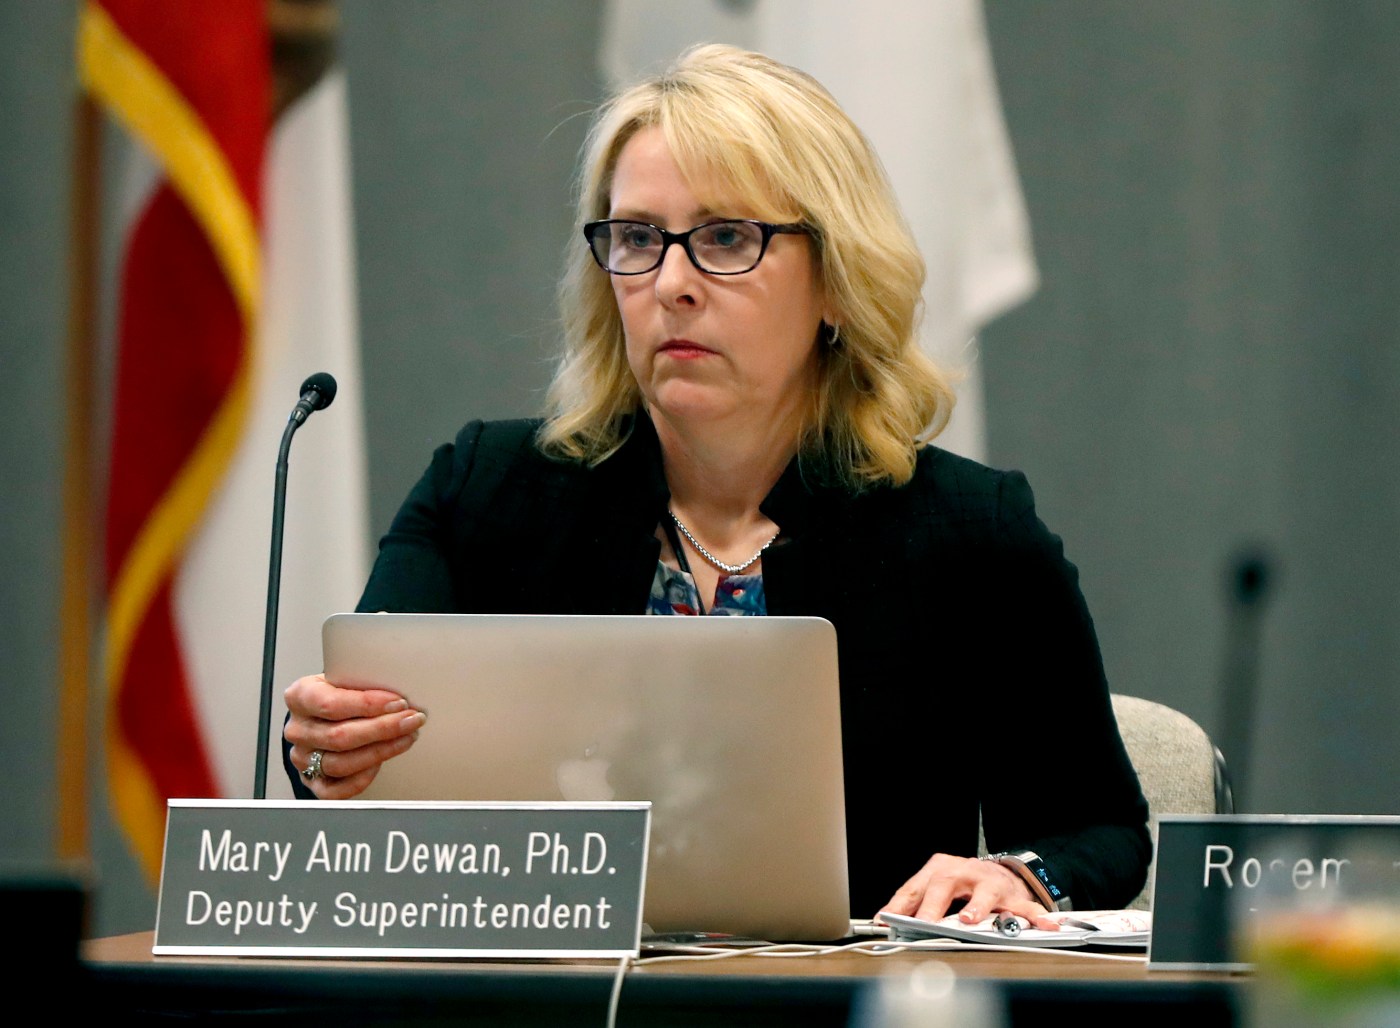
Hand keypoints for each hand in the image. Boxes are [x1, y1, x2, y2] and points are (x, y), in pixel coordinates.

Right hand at [284, 673, 425, 798]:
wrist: (321, 714)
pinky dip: (362, 777)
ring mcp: (302, 758)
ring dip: (381, 751)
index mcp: (300, 696)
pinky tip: (381, 762)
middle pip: (340, 736)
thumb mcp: (344, 678)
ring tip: (406, 737)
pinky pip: (337, 790)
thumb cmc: (337, 694)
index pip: (330, 703)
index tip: (398, 702)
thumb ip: (362, 683)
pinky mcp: (311, 781)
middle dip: (383, 729)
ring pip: (341, 763)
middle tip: (411, 720)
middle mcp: (298, 729)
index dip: (368, 704)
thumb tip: (398, 693)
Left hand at [878, 853, 1058, 929]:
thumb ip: (913, 903)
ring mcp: (989, 882)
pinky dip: (1034, 917)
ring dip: (976, 907)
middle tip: (924, 924)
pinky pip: (1025, 906)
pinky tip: (1045, 925)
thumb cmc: (962, 883)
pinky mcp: (1013, 894)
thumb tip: (884, 922)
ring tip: (969, 920)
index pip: (914, 887)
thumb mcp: (935, 887)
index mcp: (940, 869)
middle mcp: (964, 872)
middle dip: (933, 906)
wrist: (999, 871)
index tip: (886, 921)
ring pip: (984, 892)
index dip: (899, 905)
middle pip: (945, 883)